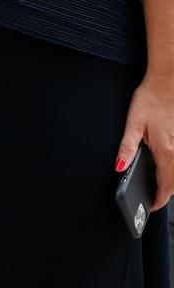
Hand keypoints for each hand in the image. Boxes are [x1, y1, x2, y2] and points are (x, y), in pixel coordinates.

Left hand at [116, 78, 173, 207]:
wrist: (168, 81)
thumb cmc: (150, 99)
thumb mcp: (133, 124)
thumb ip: (127, 148)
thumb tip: (119, 167)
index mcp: (166, 151)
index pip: (166, 186)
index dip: (158, 200)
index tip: (151, 206)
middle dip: (166, 192)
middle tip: (153, 196)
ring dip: (172, 180)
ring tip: (160, 183)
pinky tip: (168, 163)